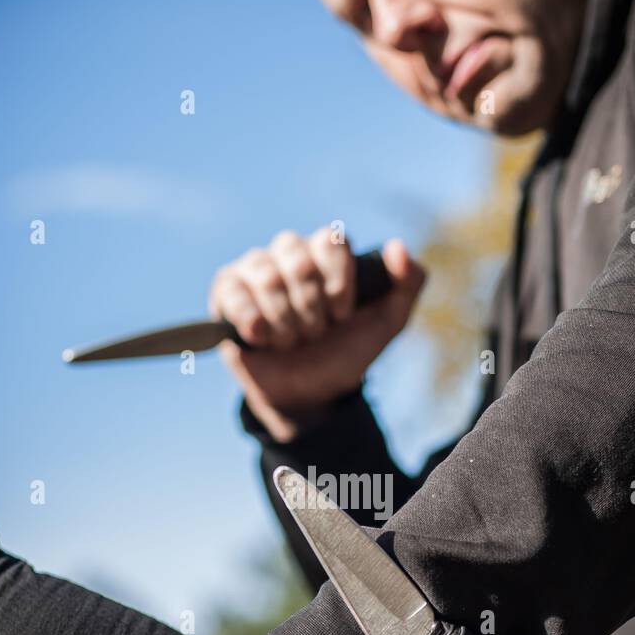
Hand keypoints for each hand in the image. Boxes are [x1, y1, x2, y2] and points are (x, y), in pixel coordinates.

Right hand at [210, 229, 425, 439]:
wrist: (309, 394)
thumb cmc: (346, 352)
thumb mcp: (387, 323)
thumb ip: (408, 284)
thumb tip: (397, 246)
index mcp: (327, 253)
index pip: (331, 240)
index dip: (337, 282)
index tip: (342, 316)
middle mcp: (290, 253)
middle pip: (296, 255)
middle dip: (310, 306)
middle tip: (315, 334)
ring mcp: (255, 270)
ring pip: (265, 273)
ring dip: (283, 319)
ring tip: (289, 342)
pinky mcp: (226, 291)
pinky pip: (232, 290)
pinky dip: (252, 319)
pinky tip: (261, 338)